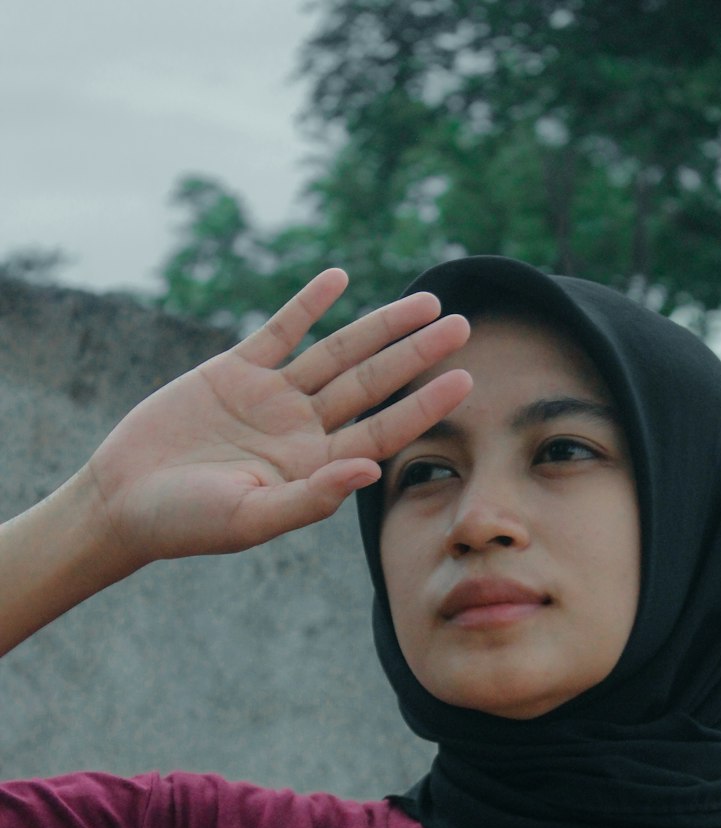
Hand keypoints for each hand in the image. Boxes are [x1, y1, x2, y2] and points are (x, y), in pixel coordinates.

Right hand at [83, 269, 471, 568]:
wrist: (123, 502)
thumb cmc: (187, 524)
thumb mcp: (252, 518)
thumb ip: (311, 498)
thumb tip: (370, 471)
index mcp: (315, 467)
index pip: (384, 430)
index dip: (425, 405)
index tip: (466, 379)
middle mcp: (303, 429)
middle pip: (373, 384)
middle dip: (417, 355)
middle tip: (463, 325)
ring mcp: (272, 397)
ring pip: (338, 353)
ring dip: (380, 327)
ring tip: (426, 302)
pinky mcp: (234, 371)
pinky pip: (280, 331)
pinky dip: (308, 304)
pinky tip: (339, 279)